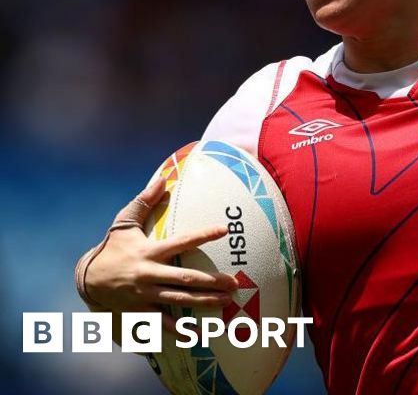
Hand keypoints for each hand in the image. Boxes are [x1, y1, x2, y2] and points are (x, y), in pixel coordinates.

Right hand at [76, 178, 238, 331]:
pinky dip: (180, 330)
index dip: (202, 235)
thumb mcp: (123, 223)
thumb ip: (143, 202)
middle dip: (211, 281)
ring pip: (179, 301)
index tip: (223, 229)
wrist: (87, 279)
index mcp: (149, 252)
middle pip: (185, 279)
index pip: (181, 242)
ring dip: (204, 302)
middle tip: (234, 282)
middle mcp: (149, 275)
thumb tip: (161, 179)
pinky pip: (163, 323)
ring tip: (226, 302)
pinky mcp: (141, 311)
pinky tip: (199, 333)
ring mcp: (145, 295)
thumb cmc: (112, 248)